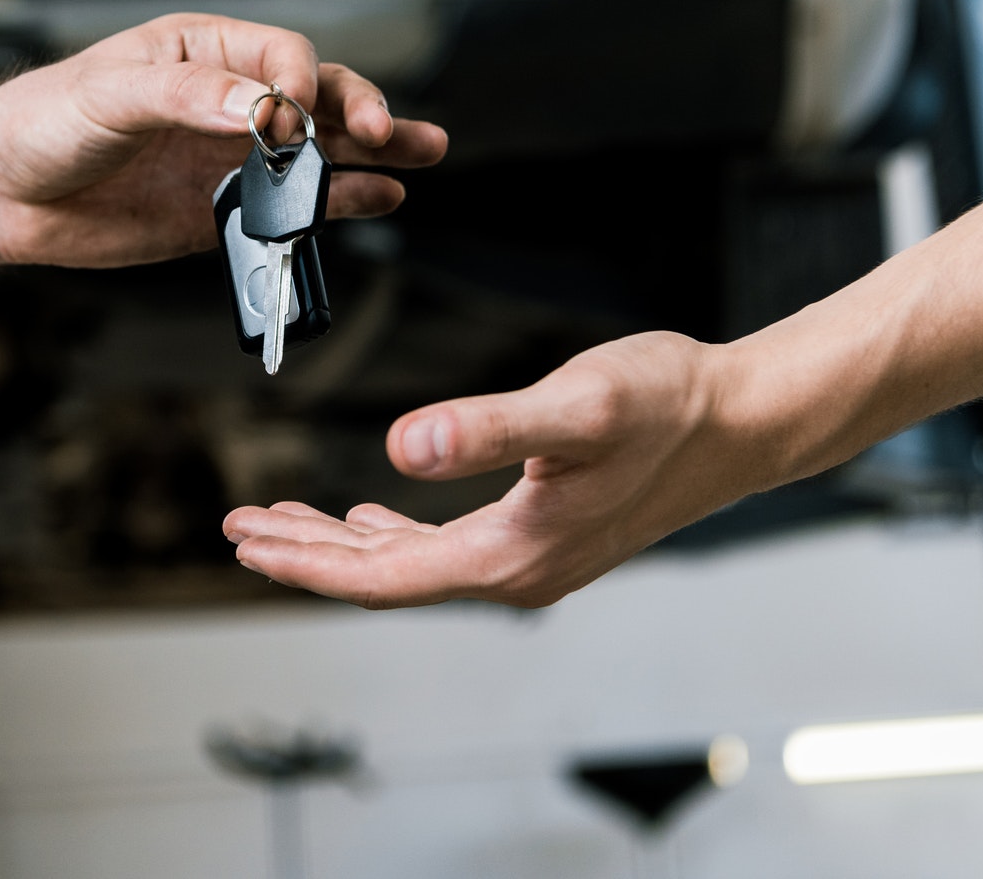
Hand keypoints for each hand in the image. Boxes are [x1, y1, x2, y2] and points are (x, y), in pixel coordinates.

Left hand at [0, 13, 448, 268]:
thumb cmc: (39, 122)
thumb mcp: (107, 94)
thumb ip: (186, 96)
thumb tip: (259, 106)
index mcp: (200, 52)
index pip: (280, 56)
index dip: (302, 82)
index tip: (299, 113)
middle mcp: (225, 101)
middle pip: (317, 96)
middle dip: (357, 110)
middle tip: (388, 131)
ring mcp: (228, 157)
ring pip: (320, 150)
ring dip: (375, 151)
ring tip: (427, 151)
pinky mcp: (221, 210)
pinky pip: (292, 204)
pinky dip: (340, 201)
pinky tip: (380, 197)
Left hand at [223, 332, 803, 608]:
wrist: (744, 418)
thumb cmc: (668, 405)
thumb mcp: (573, 405)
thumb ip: (486, 427)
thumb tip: (402, 445)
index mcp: (512, 556)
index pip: (381, 576)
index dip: (305, 559)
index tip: (244, 539)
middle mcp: (517, 571)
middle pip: (384, 577)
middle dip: (306, 551)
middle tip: (238, 526)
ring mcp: (532, 556)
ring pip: (410, 562)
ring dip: (342, 542)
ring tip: (282, 520)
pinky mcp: (545, 531)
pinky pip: (445, 545)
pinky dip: (394, 532)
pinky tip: (373, 516)